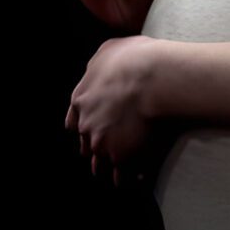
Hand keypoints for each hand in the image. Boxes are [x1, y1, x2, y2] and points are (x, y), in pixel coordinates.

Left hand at [65, 36, 159, 183]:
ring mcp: (103, 144)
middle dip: (98, 149)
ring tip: (123, 174)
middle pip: (86, 147)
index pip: (74, 123)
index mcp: (81, 100)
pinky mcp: (122, 158)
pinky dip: (131, 179)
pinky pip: (123, 178)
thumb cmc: (136, 59)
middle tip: (111, 151)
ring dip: (110, 168)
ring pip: (101, 166)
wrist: (155, 79)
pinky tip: (140, 179)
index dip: (85, 127)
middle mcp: (87, 126)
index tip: (94, 130)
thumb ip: (101, 65)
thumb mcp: (110, 50)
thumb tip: (103, 66)